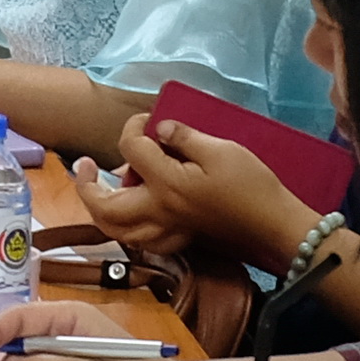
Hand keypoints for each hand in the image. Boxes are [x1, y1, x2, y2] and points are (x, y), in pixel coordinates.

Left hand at [100, 116, 320, 269]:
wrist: (273, 223)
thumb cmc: (251, 185)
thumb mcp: (221, 149)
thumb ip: (184, 137)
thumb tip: (159, 129)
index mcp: (167, 184)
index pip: (131, 150)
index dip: (132, 128)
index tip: (143, 119)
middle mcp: (159, 211)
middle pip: (105, 207)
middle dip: (87, 186)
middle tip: (86, 167)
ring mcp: (167, 229)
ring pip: (118, 231)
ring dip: (101, 211)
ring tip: (101, 190)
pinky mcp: (180, 239)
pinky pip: (142, 241)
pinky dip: (128, 230)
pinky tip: (134, 214)